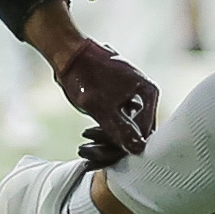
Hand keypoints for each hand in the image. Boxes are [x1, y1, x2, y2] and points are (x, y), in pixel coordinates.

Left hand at [52, 39, 159, 166]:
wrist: (67, 55)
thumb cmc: (85, 75)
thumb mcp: (102, 106)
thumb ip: (121, 129)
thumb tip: (138, 148)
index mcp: (147, 93)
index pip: (143, 132)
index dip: (124, 148)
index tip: (102, 158)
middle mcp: (144, 96)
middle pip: (134, 133)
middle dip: (110, 147)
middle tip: (87, 154)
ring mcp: (132, 99)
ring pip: (124, 131)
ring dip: (104, 143)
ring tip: (82, 149)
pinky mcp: (119, 102)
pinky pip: (115, 124)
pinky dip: (102, 135)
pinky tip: (86, 143)